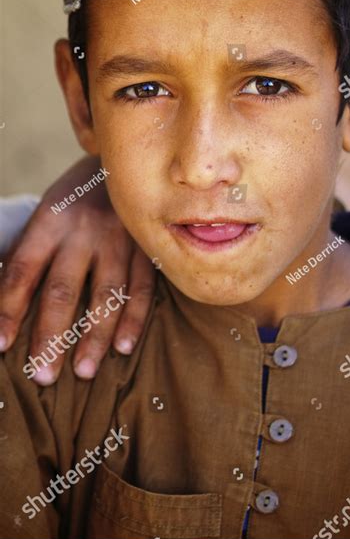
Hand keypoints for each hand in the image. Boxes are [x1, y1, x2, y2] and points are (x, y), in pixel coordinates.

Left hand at [0, 156, 154, 383]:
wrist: (128, 163)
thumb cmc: (78, 195)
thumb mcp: (48, 210)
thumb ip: (31, 250)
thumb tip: (5, 299)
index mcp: (50, 221)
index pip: (23, 271)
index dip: (9, 309)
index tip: (0, 345)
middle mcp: (83, 232)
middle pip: (62, 290)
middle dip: (51, 336)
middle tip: (42, 375)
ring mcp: (119, 240)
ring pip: (105, 295)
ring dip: (94, 337)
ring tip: (84, 372)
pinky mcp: (146, 247)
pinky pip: (141, 288)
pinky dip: (133, 318)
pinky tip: (123, 347)